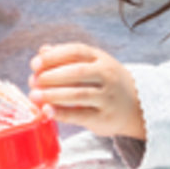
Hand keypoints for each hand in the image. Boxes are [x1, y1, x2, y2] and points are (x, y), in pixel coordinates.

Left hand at [28, 43, 144, 139]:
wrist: (136, 107)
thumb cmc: (104, 82)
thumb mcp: (91, 64)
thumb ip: (66, 58)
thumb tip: (42, 51)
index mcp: (100, 58)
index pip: (75, 52)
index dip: (53, 57)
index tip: (35, 64)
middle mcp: (107, 75)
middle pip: (75, 72)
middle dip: (50, 77)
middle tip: (32, 82)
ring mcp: (108, 97)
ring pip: (77, 94)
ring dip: (52, 95)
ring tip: (34, 96)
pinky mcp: (105, 117)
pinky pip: (81, 115)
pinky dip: (61, 113)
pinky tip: (47, 111)